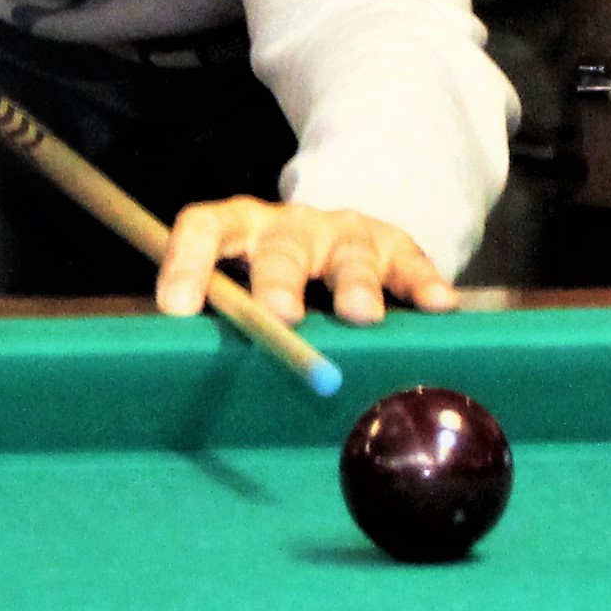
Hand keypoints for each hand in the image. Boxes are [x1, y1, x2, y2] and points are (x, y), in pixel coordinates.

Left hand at [154, 199, 452, 327]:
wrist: (342, 235)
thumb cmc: (278, 282)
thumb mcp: (243, 287)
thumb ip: (221, 321)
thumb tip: (172, 383)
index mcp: (241, 229)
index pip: (205, 228)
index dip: (187, 263)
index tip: (177, 308)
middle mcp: (291, 227)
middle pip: (281, 247)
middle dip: (280, 281)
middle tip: (281, 316)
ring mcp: (346, 234)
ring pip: (350, 255)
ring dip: (357, 285)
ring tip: (362, 317)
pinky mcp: (395, 246)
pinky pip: (411, 264)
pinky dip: (424, 285)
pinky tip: (439, 306)